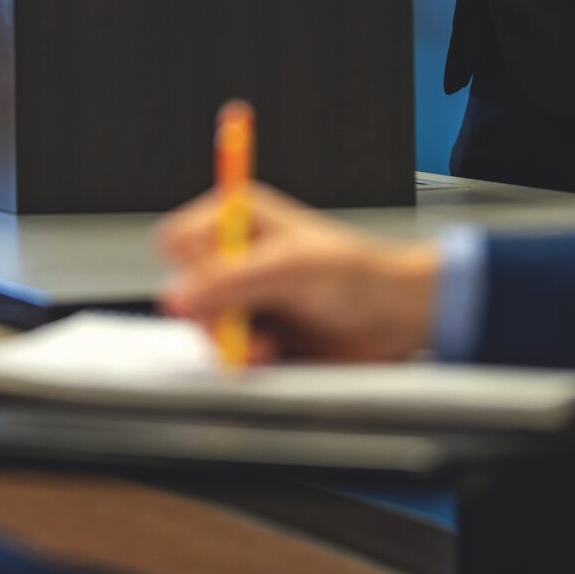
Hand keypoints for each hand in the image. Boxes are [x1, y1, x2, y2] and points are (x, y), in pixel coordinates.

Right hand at [155, 182, 440, 363]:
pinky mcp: (254, 330)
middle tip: (239, 320)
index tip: (216, 285)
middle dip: (210, 310)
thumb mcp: (291, 269)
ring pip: (201, 323)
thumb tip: (179, 295)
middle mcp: (237, 254)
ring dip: (228, 337)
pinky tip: (268, 352)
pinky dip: (242, 355)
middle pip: (185, 287)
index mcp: (241, 218)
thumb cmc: (357, 276)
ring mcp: (245, 295)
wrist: (395, 319)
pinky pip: (224, 349)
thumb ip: (231, 280)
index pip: (180, 239)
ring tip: (263, 342)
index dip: (192, 267)